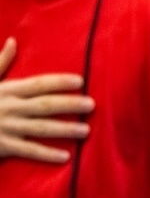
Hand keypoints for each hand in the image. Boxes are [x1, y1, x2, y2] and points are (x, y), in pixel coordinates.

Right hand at [0, 38, 93, 162]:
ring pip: (41, 128)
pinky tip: (66, 157)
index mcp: (6, 90)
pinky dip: (47, 154)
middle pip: (45, 105)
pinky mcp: (3, 146)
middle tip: (92, 105)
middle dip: (69, 104)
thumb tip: (13, 41)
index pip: (37, 84)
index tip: (80, 81)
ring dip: (65, 129)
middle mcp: (9, 107)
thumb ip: (0, 62)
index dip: (59, 82)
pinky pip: (29, 151)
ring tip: (86, 131)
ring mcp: (6, 127)